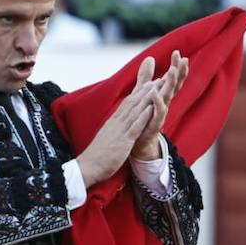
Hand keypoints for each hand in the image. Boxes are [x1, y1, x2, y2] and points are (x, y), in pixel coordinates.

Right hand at [75, 63, 162, 186]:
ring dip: (147, 97)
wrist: (87, 166)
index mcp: (113, 122)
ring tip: (158, 85)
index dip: (139, 92)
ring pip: (135, 110)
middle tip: (158, 77)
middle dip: (146, 89)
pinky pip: (134, 127)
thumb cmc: (97, 155)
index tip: (149, 83)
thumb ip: (114, 130)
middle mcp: (117, 122)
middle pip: (133, 102)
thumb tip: (117, 125)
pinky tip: (151, 108)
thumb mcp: (107, 137)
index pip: (128, 104)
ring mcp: (120, 131)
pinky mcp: (123, 141)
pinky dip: (143, 116)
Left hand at [132, 51, 188, 160]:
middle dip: (179, 72)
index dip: (176, 66)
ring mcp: (161, 113)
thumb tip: (150, 58)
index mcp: (162, 95)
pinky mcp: (155, 123)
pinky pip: (158, 112)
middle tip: (183, 59)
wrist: (139, 141)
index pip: (172, 78)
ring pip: (168, 96)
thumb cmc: (144, 116)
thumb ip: (146, 77)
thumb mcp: (144, 93)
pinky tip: (155, 93)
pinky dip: (157, 102)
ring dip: (171, 83)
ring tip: (172, 70)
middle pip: (174, 85)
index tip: (177, 52)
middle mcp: (164, 102)